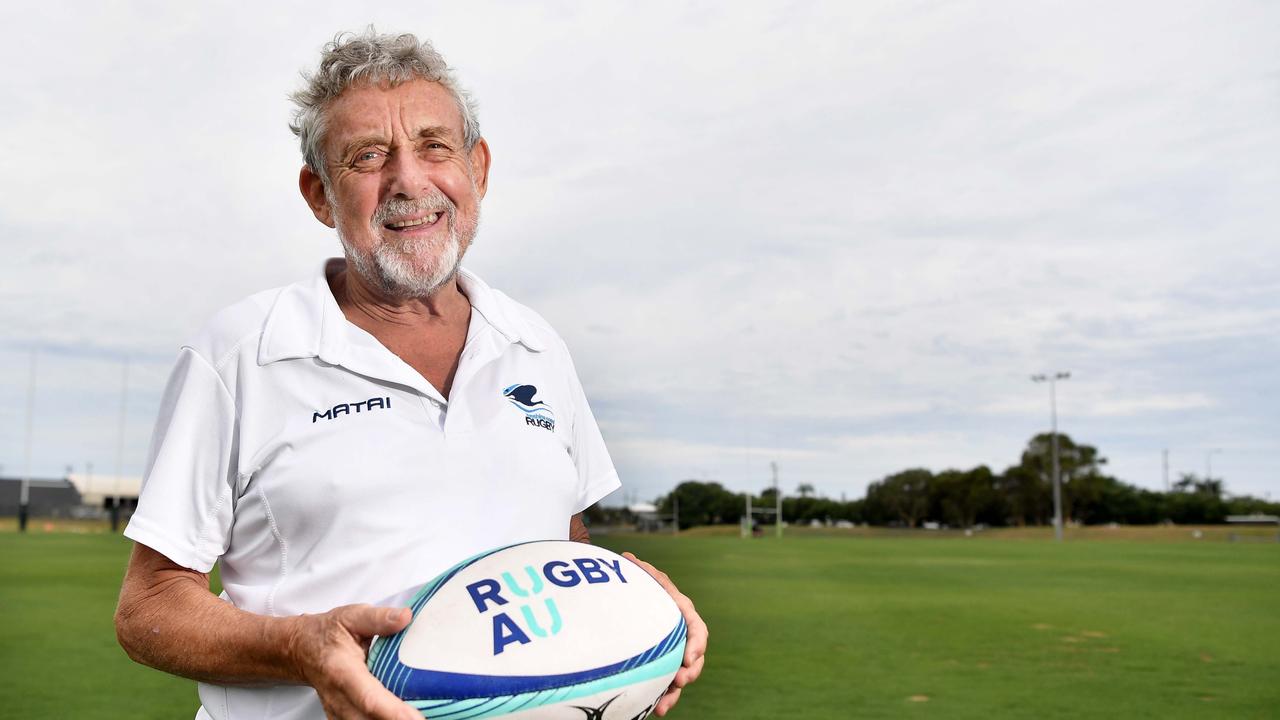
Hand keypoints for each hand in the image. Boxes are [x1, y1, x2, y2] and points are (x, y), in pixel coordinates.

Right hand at [287, 604, 421, 719]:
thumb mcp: (352, 616)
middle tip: (427, 718)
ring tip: (420, 717)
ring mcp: (339, 713)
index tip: (416, 719)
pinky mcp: (343, 719)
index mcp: (342, 671)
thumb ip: (379, 618)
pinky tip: (404, 717)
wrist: (302, 649)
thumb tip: (406, 617)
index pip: (369, 698)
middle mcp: (339, 698)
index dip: (393, 712)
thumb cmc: (328, 632)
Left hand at [622, 553, 706, 715]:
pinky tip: (656, 709)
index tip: (689, 657)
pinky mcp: (663, 666)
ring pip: (683, 675)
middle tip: (680, 680)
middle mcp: (682, 636)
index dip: (696, 644)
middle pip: (695, 657)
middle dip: (690, 672)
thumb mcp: (642, 579)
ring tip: (664, 704)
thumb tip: (627, 557)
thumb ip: (640, 572)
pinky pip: (668, 684)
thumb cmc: (640, 589)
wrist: (630, 603)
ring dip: (676, 691)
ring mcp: (673, 652)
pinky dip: (665, 697)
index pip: (697, 630)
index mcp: (682, 614)